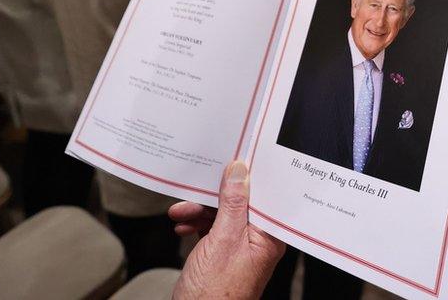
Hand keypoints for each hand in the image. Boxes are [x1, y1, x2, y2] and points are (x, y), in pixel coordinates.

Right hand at [171, 161, 285, 298]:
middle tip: (193, 192)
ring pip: (222, 217)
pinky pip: (212, 231)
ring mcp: (239, 249)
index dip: (248, 178)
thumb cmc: (214, 293)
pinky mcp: (223, 256)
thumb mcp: (223, 239)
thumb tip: (239, 171)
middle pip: (239, 204)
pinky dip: (197, 226)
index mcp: (268, 237)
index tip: (232, 161)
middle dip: (213, 198)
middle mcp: (258, 242)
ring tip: (180, 213)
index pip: (262, 196)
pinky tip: (183, 226)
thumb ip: (232, 203)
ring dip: (199, 212)